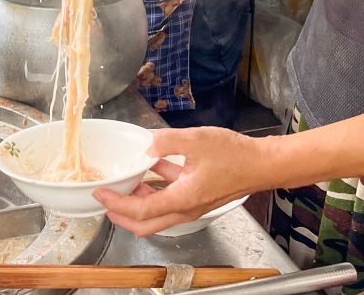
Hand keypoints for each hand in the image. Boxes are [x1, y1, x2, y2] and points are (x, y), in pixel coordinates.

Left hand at [92, 127, 263, 235]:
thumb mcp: (196, 140)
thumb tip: (148, 144)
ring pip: (157, 213)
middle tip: (107, 200)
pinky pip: (170, 198)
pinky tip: (154, 165)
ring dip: (139, 201)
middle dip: (122, 215)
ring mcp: (192, 204)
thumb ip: (167, 141)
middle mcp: (185, 208)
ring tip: (127, 182)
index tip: (102, 195)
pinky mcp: (198, 196)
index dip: (117, 205)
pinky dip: (157, 187)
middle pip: (146, 224)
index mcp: (182, 199)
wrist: (262, 164)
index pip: (141, 211)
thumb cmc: (235, 157)